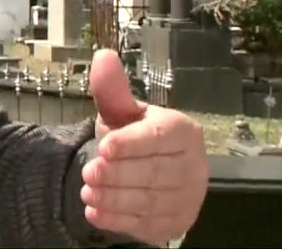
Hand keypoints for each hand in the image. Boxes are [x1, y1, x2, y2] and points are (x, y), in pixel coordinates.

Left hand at [79, 49, 207, 245]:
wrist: (146, 169)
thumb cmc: (134, 135)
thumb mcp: (122, 112)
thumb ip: (112, 89)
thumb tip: (103, 56)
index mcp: (183, 131)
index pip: (161, 138)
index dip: (133, 143)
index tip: (105, 147)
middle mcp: (193, 165)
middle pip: (156, 173)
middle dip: (118, 174)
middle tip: (89, 171)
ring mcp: (188, 197)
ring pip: (150, 201)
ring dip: (115, 199)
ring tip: (87, 192)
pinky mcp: (176, 223)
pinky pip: (148, 225)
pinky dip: (119, 220)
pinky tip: (95, 213)